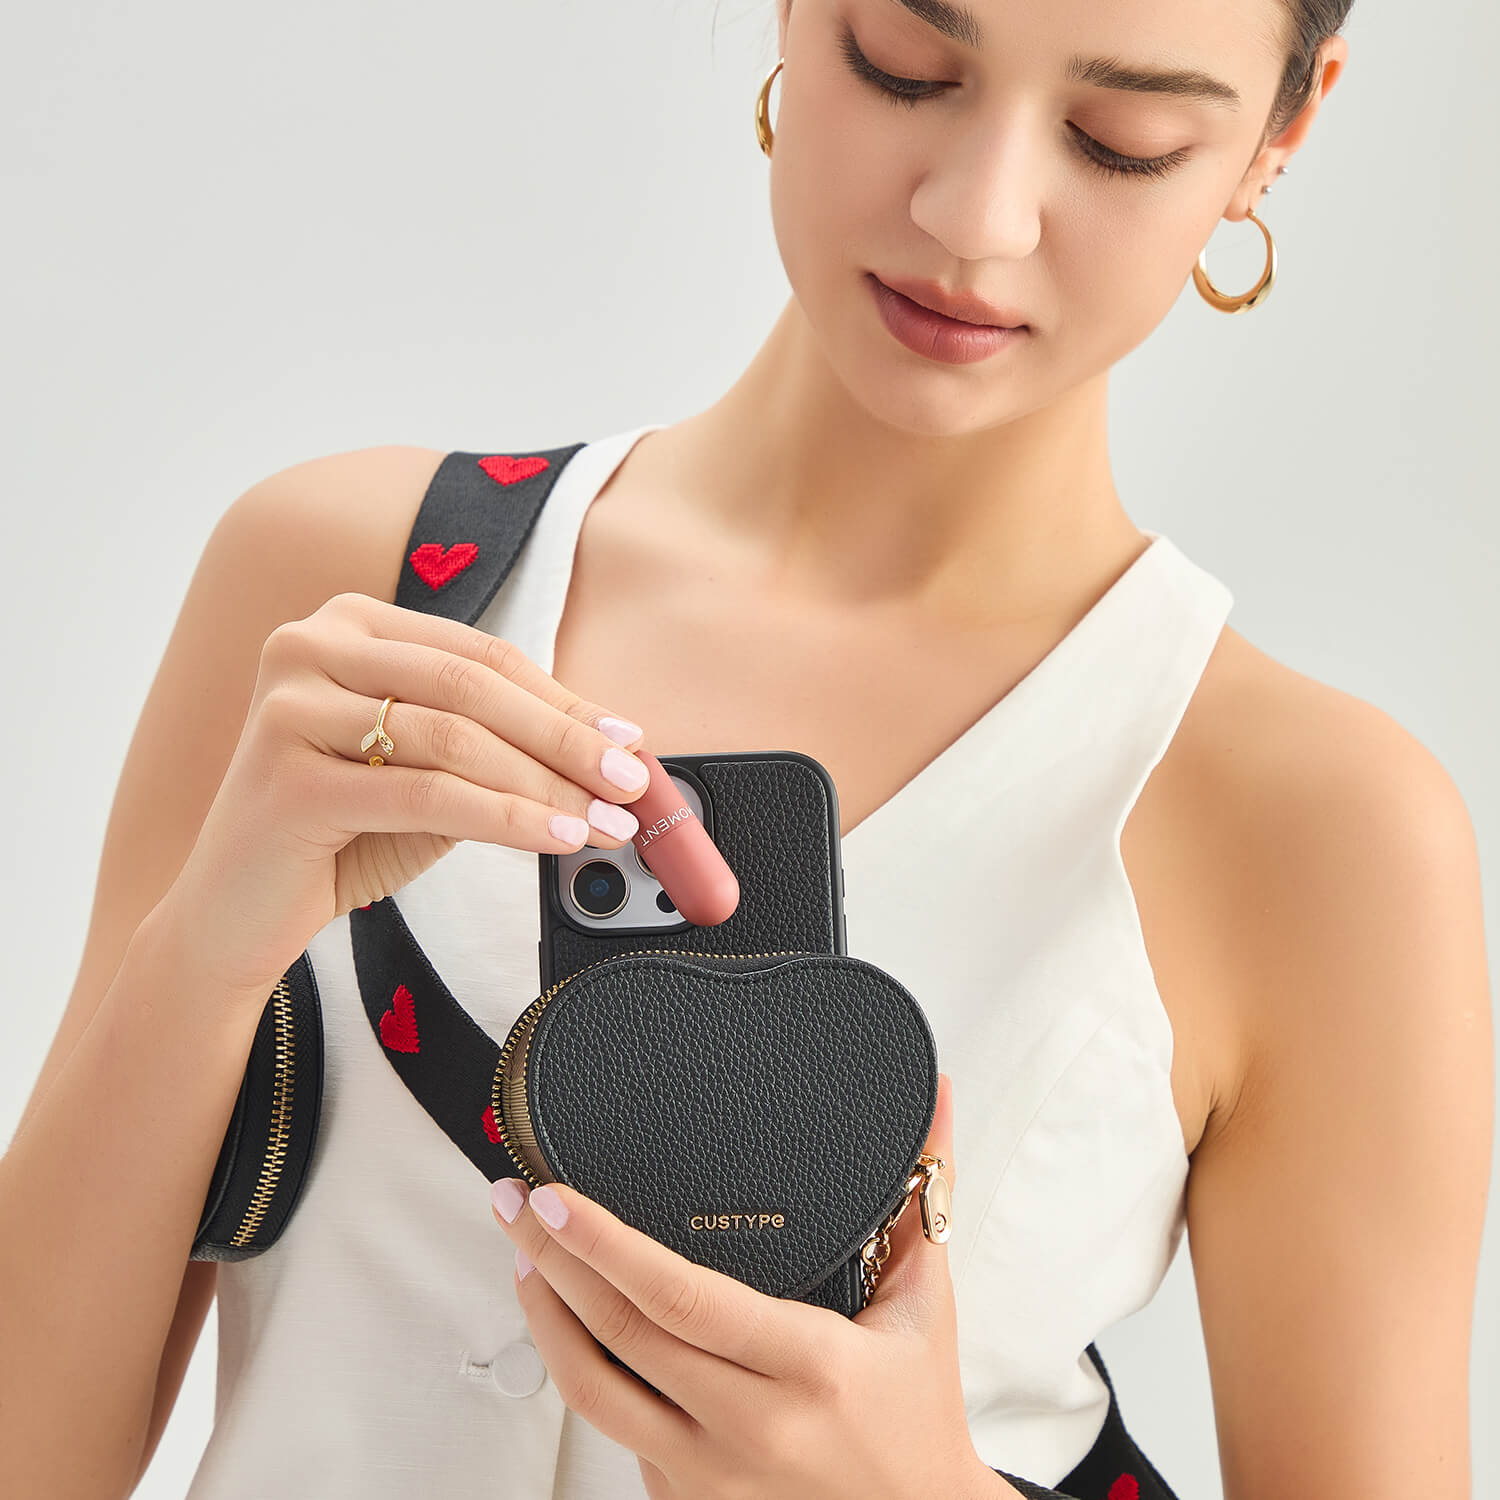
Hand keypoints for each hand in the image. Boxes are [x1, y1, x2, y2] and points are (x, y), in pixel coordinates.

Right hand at [159, 591, 650, 999]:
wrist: (236, 911)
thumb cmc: (342, 834)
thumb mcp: (430, 773)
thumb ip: (499, 747)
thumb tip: (612, 749)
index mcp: (349, 625)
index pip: (483, 656)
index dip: (565, 700)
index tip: (629, 741)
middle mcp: (311, 645)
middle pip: (474, 687)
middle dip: (568, 739)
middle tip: (631, 783)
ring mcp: (290, 706)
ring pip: (456, 738)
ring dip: (548, 784)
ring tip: (605, 821)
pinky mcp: (287, 777)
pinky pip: (427, 794)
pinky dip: (506, 818)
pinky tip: (554, 837)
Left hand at [488, 1072, 1002, 1499]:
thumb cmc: (920, 1413)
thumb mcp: (928, 1299)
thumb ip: (923, 1191)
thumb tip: (936, 1100)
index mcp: (808, 1363)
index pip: (681, 1297)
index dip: (605, 1246)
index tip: (556, 1198)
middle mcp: (750, 1426)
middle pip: (619, 1337)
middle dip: (552, 1259)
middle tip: (514, 1200)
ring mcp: (710, 1475)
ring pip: (594, 1394)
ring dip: (546, 1317)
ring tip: (525, 1257)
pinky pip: (617, 1432)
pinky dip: (582, 1370)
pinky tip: (570, 1325)